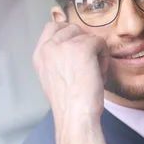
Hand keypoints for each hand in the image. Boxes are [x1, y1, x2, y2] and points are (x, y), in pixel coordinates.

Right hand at [32, 22, 109, 143]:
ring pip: (88, 35)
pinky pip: (100, 42)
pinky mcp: (82, 48)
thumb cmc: (68, 103)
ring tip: (92, 72)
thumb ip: (56, 57)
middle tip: (86, 67)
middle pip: (72, 28)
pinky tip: (99, 74)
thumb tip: (73, 43)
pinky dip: (104, 57)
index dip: (68, 34)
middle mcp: (48, 47)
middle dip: (83, 44)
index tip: (76, 50)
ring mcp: (64, 45)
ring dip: (95, 51)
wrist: (74, 117)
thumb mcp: (52, 76)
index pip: (52, 26)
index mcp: (39, 54)